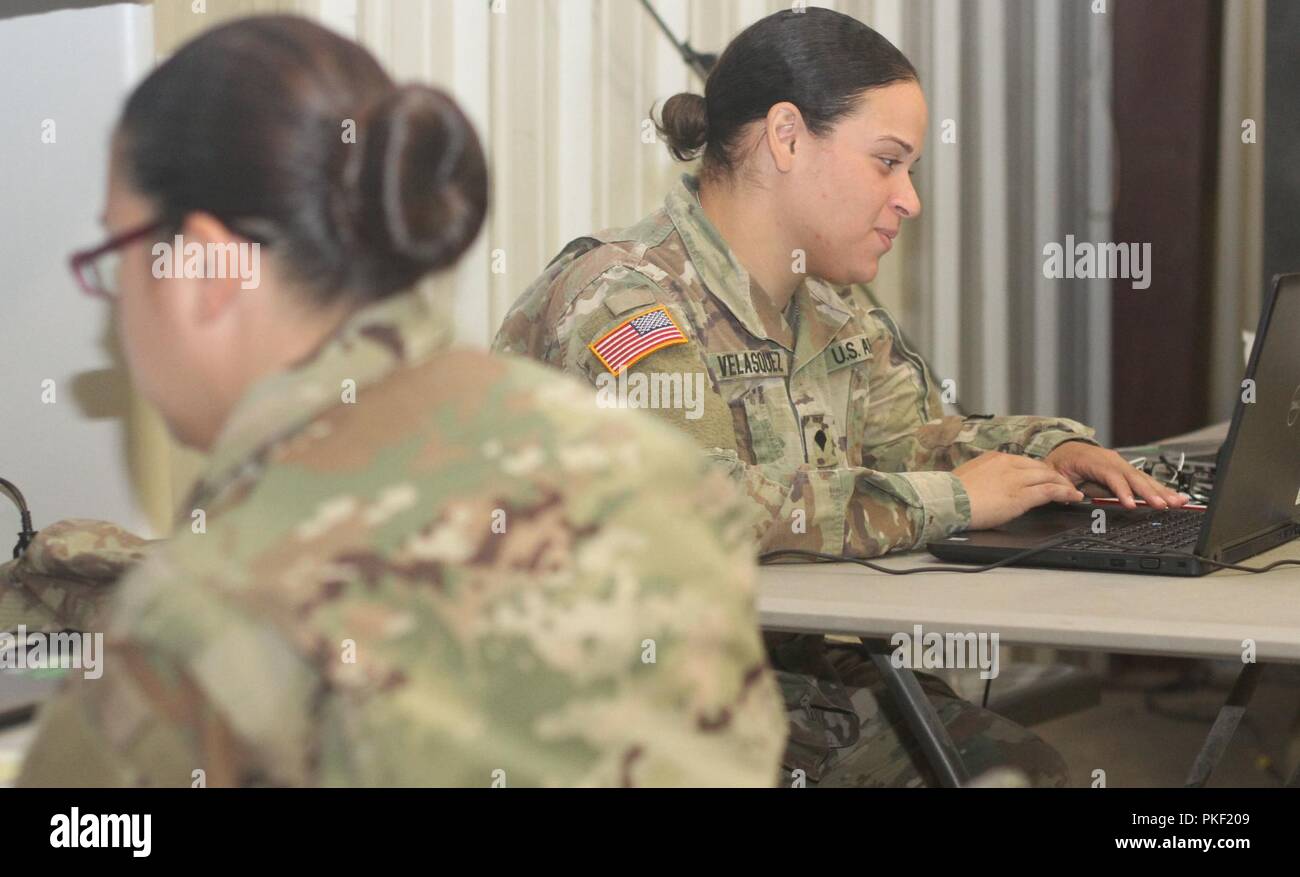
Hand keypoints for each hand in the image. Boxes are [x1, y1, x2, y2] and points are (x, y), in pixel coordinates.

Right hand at [952, 451, 1084, 529]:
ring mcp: (1016, 479)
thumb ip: (984, 477)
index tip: (1043, 477)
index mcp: (994, 458)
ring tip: (1072, 492)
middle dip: (1055, 476)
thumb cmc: (950, 494)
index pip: (1024, 462)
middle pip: (1040, 467)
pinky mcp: (1021, 496)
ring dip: (1063, 484)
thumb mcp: (968, 477)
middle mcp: (1008, 464)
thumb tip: (987, 486)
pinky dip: (1065, 493)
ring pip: (1048, 477)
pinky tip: (1073, 497)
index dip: (1037, 471)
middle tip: (1064, 485)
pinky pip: (1049, 491)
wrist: (947, 501)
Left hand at [1043, 441, 1188, 510]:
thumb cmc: (1061, 462)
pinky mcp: (1127, 471)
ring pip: (1144, 478)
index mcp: (1093, 460)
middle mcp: (1112, 460)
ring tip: (1177, 502)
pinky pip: (1145, 480)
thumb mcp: (1055, 473)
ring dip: (1162, 491)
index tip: (1131, 504)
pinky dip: (1161, 489)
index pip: (1111, 476)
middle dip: (1150, 492)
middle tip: (1164, 505)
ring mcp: (1122, 464)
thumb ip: (1064, 486)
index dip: (1122, 490)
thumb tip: (1071, 497)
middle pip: (1134, 477)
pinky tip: (1175, 497)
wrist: (1065, 449)